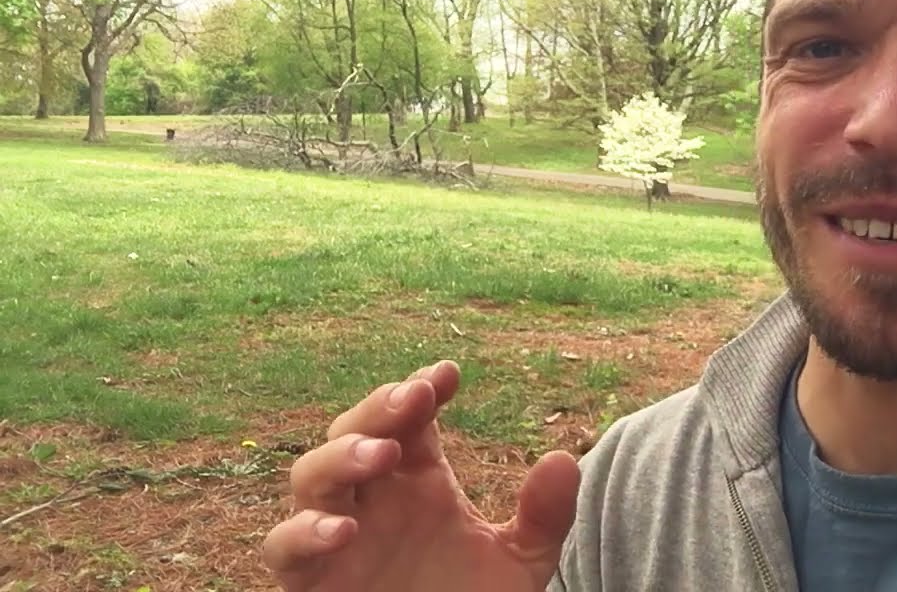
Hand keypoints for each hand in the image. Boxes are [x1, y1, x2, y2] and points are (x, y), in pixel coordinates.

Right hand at [263, 362, 581, 590]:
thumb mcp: (522, 563)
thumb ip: (543, 517)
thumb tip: (564, 459)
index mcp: (419, 479)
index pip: (411, 418)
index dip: (421, 389)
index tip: (448, 374)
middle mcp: (374, 496)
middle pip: (354, 430)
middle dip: (379, 407)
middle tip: (413, 395)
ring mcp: (338, 532)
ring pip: (311, 475)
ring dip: (341, 457)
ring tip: (382, 454)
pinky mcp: (311, 579)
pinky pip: (285, 547)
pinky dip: (304, 532)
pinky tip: (343, 527)